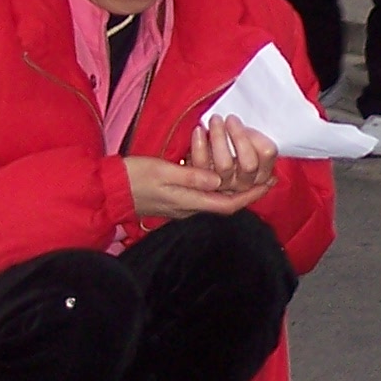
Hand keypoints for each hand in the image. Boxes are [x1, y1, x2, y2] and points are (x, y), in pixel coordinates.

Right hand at [125, 150, 272, 220]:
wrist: (110, 189)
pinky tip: (222, 174)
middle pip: (226, 203)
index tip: (269, 184)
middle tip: (267, 177)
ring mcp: (182, 205)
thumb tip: (218, 179)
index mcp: (190, 203)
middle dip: (248, 191)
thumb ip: (192, 176)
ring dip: (234, 188)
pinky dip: (218, 185)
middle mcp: (190, 208)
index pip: (228, 204)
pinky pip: (204, 195)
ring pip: (216, 199)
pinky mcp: (175, 200)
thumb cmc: (135, 178)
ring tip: (250, 174)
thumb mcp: (164, 172)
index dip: (251, 195)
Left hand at [185, 118, 278, 195]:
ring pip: (225, 165)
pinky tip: (199, 130)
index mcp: (261, 172)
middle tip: (230, 118)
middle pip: (249, 164)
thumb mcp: (243, 140)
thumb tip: (247, 126)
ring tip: (215, 120)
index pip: (268, 154)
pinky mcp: (201, 184)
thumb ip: (250, 136)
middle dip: (239, 137)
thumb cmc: (226, 146)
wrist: (198, 165)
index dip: (257, 135)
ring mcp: (223, 185)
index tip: (245, 122)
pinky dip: (199, 145)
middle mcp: (244, 183)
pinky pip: (202, 165)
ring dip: (219, 138)